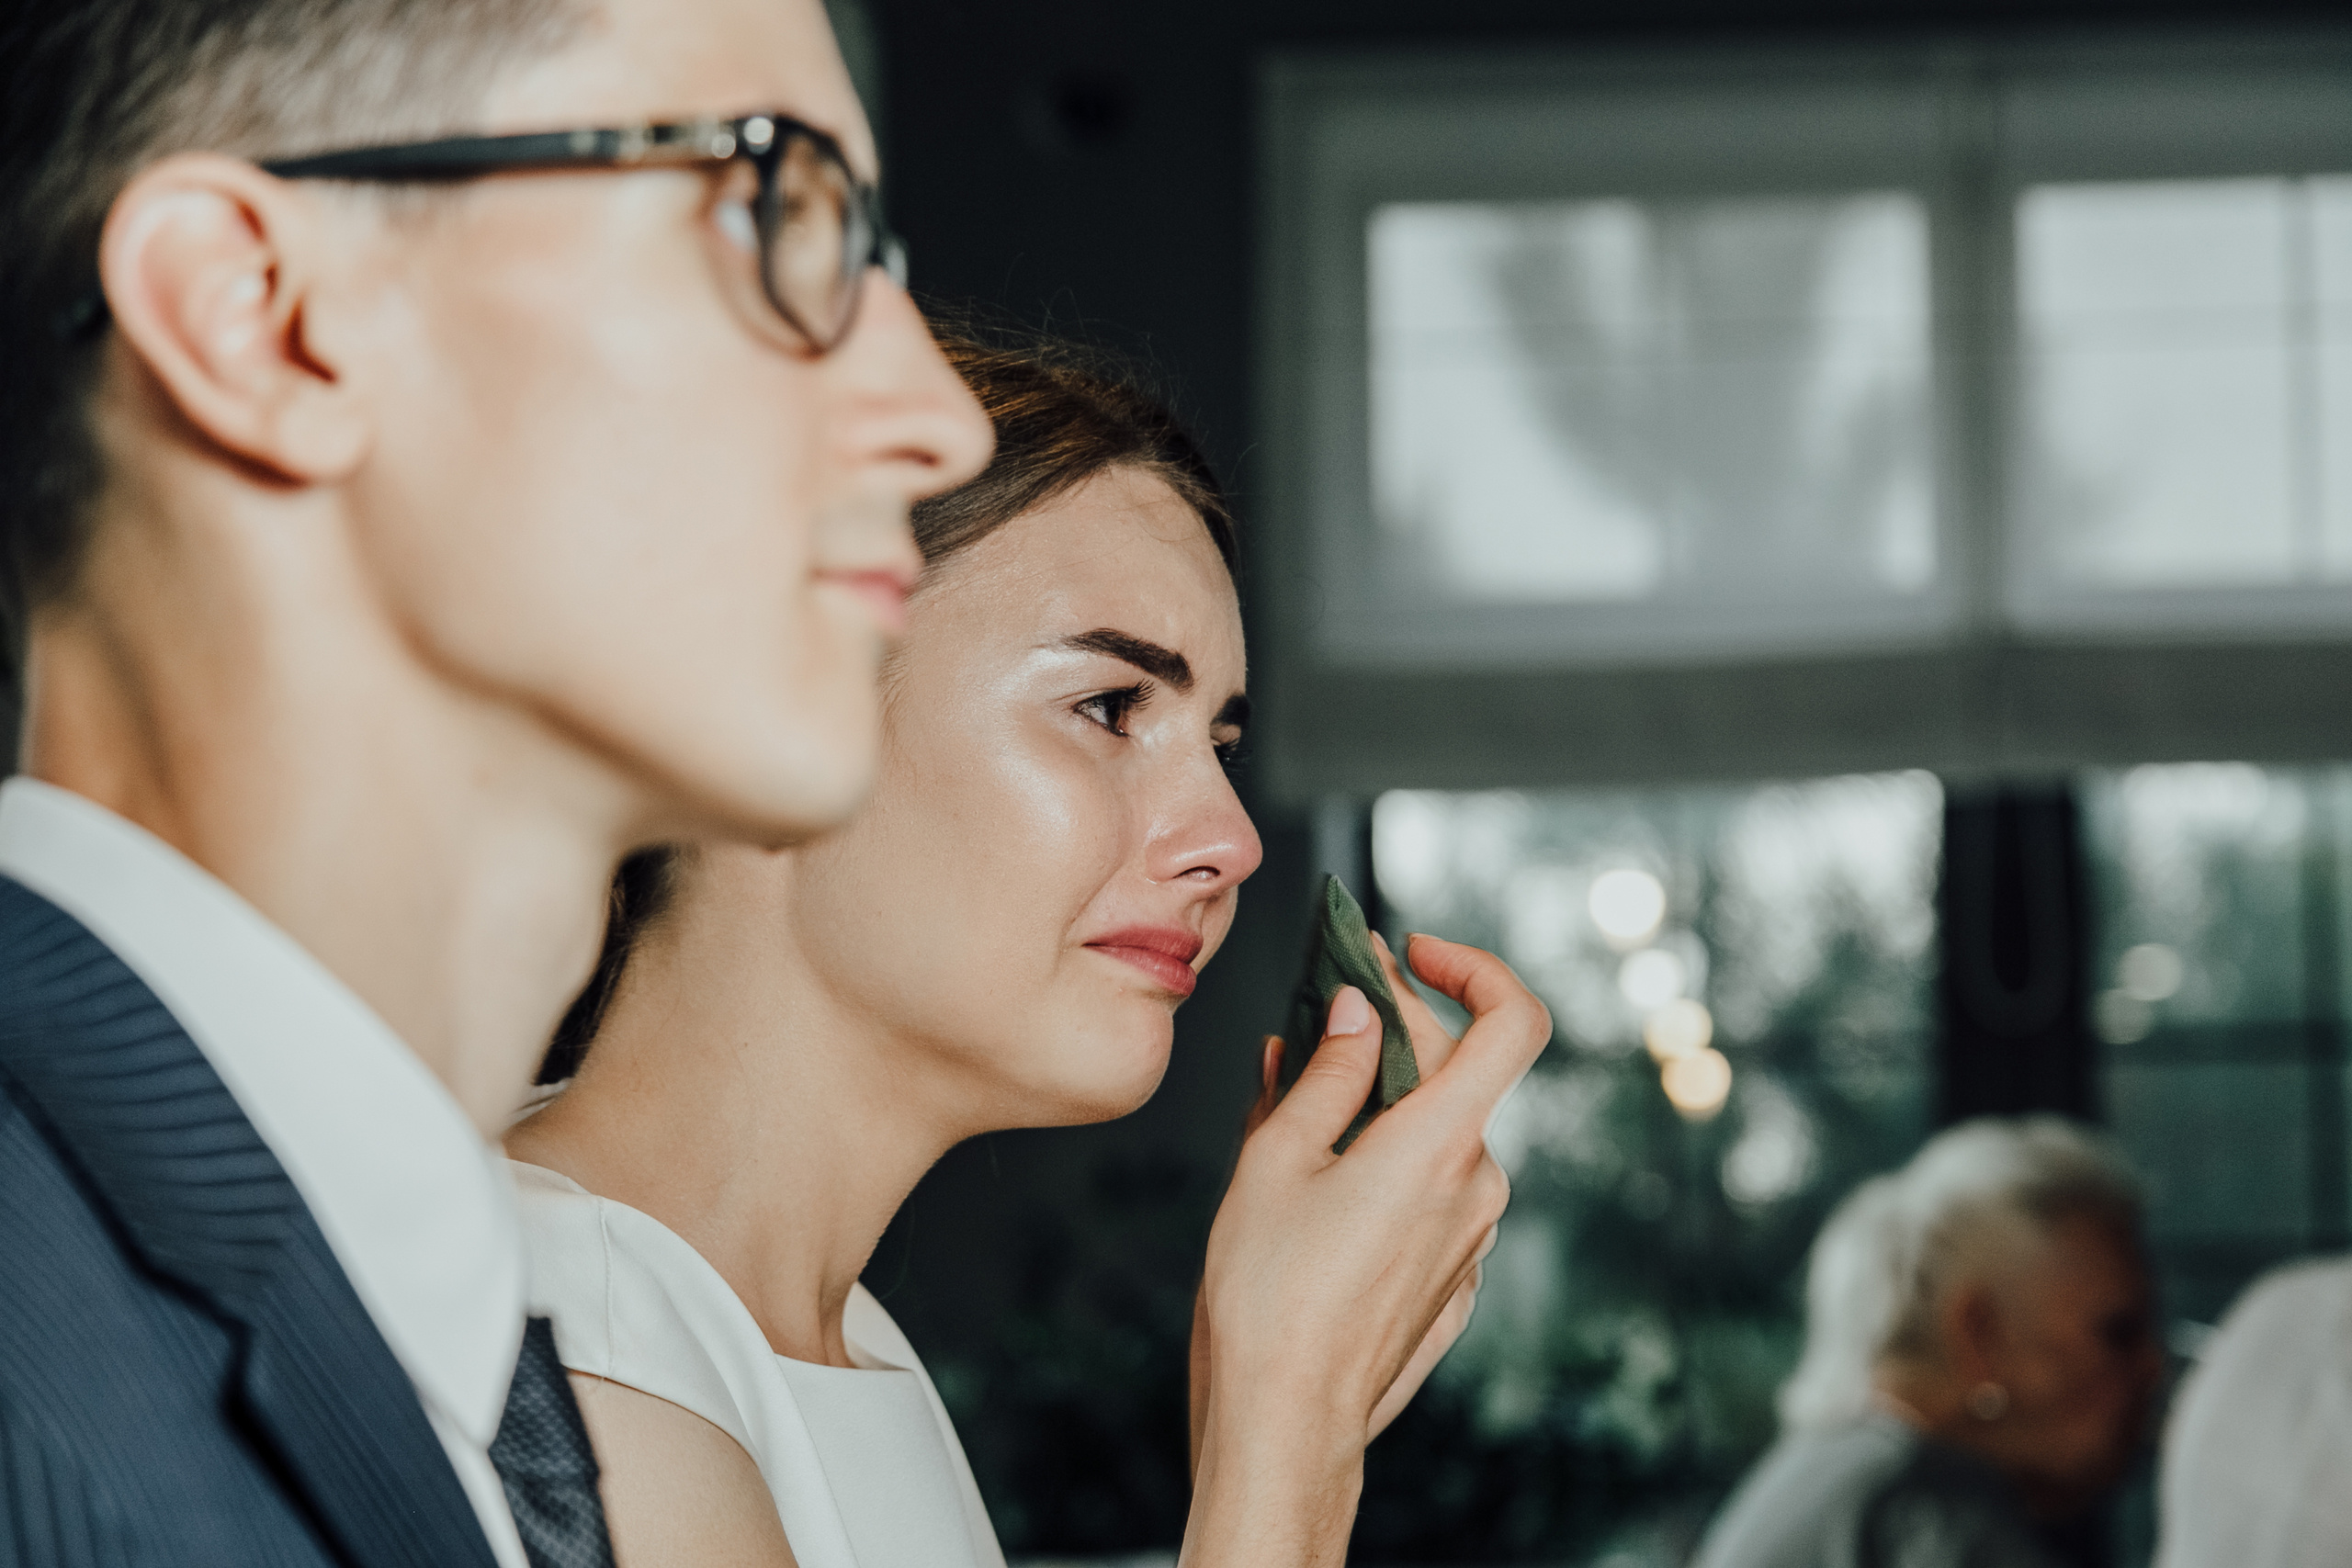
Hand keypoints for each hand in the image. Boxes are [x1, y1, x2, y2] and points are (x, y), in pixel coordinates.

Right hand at [1182, 933, 1548, 1567]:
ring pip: (1437, 1134)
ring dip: (1379, 1098)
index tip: (1410, 955)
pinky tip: (1318, 1168)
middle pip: (1456, 1072)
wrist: (1285, 1423)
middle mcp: (1476, 1186)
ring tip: (1294, 1094)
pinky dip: (1384, 1160)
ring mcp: (1471, 1238)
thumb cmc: (1270, 1300)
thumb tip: (1352, 1016)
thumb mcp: (1275, 1160)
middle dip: (1391, 1027)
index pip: (1512, 1022)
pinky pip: (1429, 1192)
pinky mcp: (1451, 1278)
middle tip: (1321, 1002)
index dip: (1474, 969)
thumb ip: (1324, 1075)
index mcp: (1441, 1144)